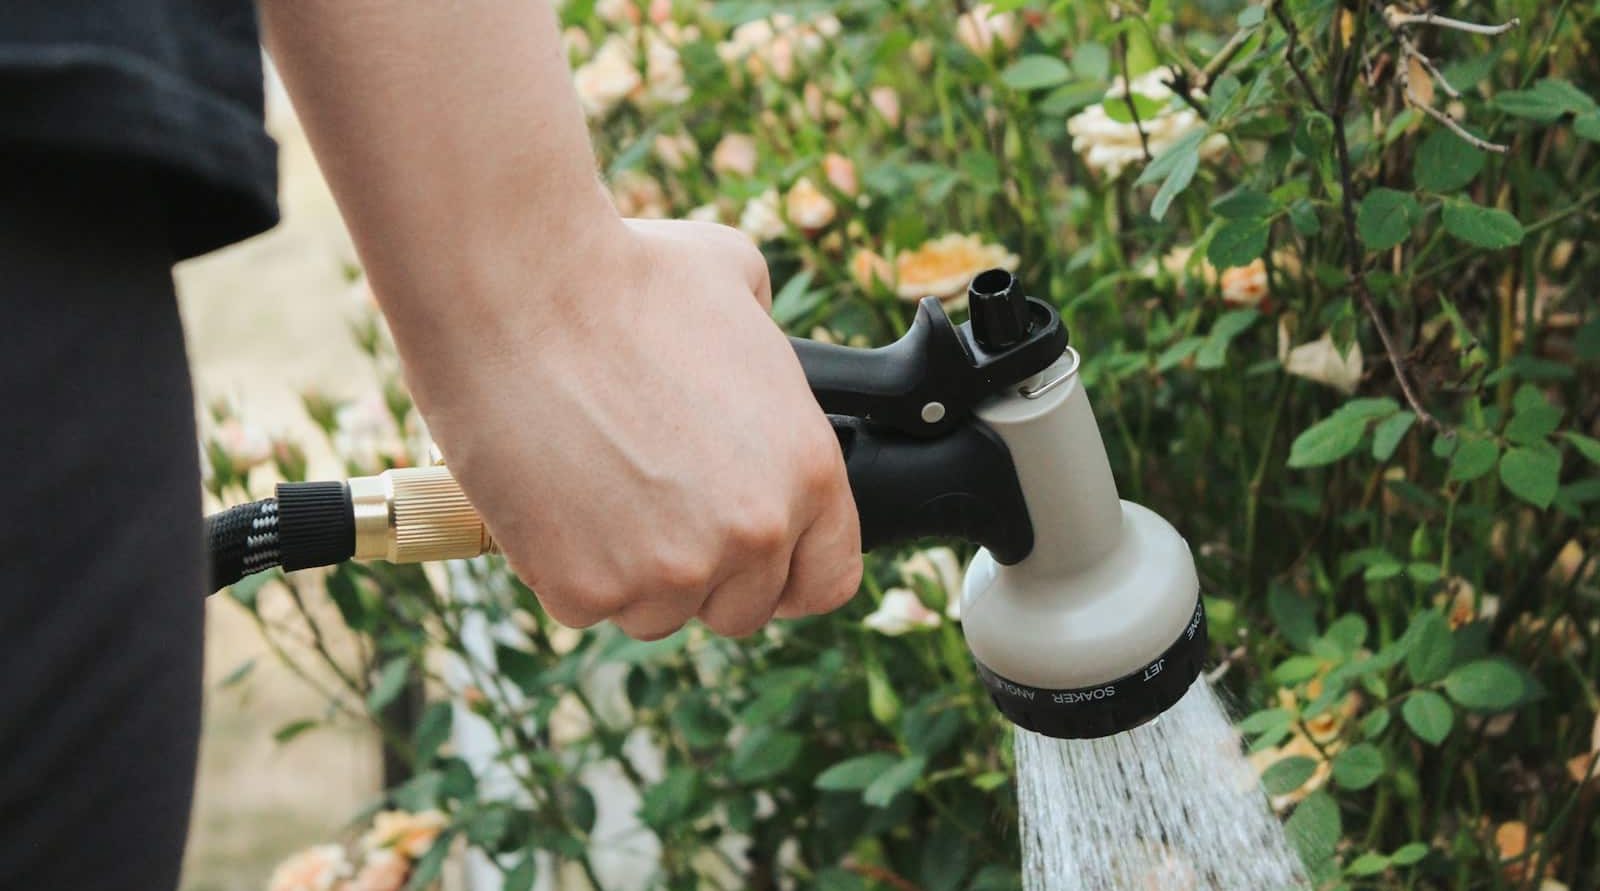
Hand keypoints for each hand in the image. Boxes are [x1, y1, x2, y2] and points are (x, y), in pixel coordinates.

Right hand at [390, 218, 862, 638]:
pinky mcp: (586, 589)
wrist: (517, 290)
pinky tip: (550, 495)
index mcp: (810, 471)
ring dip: (631, 572)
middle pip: (741, 608)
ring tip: (594, 487)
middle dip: (702, 570)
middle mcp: (753, 534)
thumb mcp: (743, 286)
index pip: (827, 578)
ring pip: (658, 614)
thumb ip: (770, 353)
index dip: (788, 570)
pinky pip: (584, 606)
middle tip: (653, 508)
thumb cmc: (625, 275)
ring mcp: (670, 571)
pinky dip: (563, 566)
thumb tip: (758, 358)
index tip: (753, 558)